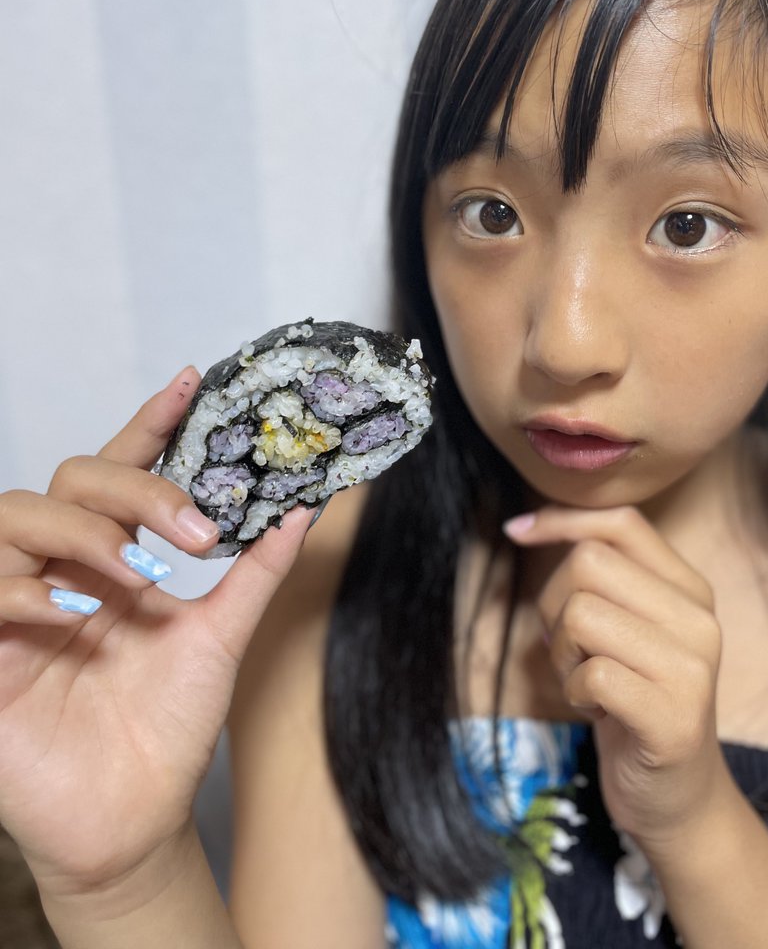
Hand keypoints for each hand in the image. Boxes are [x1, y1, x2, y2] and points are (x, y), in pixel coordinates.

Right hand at [0, 368, 316, 898]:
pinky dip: (25, 590)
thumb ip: (254, 574)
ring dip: (79, 532)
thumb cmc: (167, 729)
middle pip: (71, 481)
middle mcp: (65, 571)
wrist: (133, 821)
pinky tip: (73, 615)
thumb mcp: (219, 639)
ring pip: (14, 516)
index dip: (150, 424)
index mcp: (116, 560)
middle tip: (190, 533)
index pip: (123, 472)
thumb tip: (303, 511)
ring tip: (131, 572)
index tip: (189, 382)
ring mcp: (18, 607)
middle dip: (130, 489)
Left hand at [505, 505, 735, 855]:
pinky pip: (590, 674)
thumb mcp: (625, 628)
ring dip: (563, 654)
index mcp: (689, 589)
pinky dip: (574, 693)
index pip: (622, 523)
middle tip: (573, 651)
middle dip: (554, 605)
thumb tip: (526, 526)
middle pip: (587, 564)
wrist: (677, 798)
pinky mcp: (673, 717)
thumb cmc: (633, 702)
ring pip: (581, 614)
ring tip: (588, 682)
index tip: (516, 531)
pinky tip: (597, 711)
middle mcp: (699, 620)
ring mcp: (692, 669)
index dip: (561, 519)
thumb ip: (600, 578)